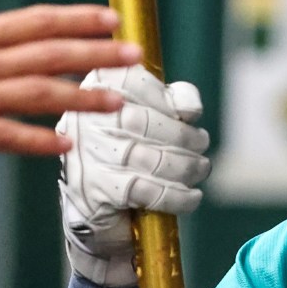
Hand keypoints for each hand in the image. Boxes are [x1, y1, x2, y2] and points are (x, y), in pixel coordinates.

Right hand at [0, 0, 139, 158]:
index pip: (37, 21)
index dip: (79, 19)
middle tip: (138, 55)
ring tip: (119, 102)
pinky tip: (66, 144)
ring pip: (38, 96)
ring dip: (82, 98)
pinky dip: (37, 141)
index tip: (113, 18)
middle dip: (98, 54)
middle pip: (51, 55)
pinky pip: (4, 137)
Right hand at [58, 67, 208, 286]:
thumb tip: (190, 110)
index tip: (190, 114)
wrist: (95, 204)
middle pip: (144, 122)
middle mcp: (85, 118)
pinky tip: (191, 196)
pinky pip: (146, 190)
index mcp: (96, 90)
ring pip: (149, 157)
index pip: (133, 83)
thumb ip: (170, 100)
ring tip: (200, 168)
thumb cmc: (127, 150)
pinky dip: (176, 196)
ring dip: (185, 166)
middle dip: (184, 137)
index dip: (170, 99)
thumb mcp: (147, 113)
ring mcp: (88, 155)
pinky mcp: (96, 190)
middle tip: (201, 145)